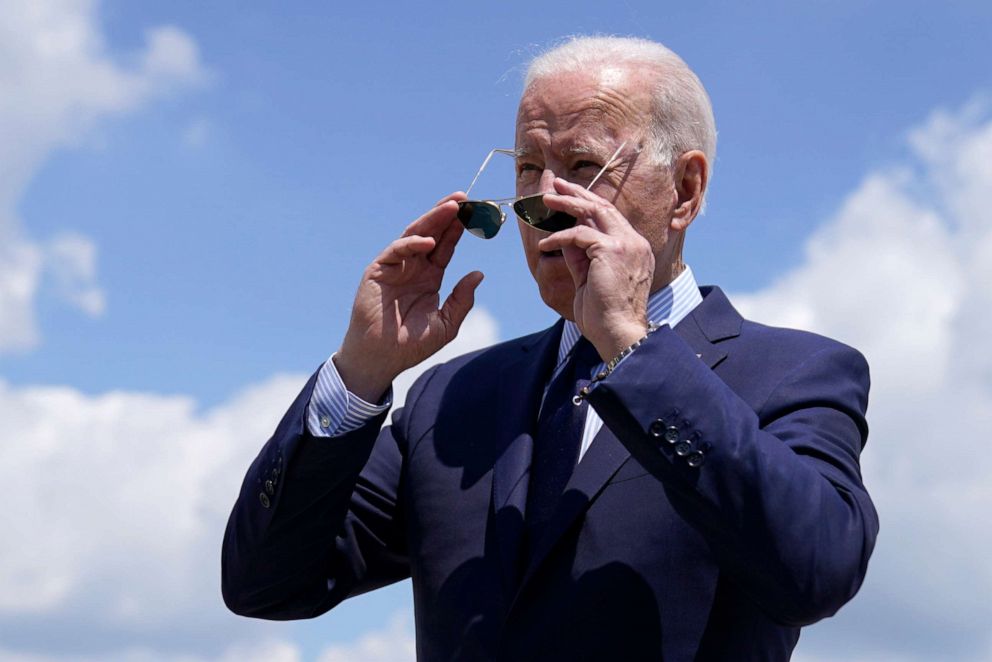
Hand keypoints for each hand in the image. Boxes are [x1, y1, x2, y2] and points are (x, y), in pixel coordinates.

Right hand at [335, 192, 483, 401]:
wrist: (382, 359)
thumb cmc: (411, 345)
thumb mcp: (446, 323)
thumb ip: (462, 300)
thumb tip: (478, 274)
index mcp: (429, 277)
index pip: (446, 246)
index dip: (459, 229)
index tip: (477, 214)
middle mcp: (413, 267)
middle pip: (432, 233)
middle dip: (447, 215)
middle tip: (465, 199)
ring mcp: (395, 267)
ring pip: (415, 235)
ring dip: (432, 219)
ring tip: (451, 207)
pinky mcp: (378, 271)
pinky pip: (396, 250)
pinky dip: (411, 244)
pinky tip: (428, 241)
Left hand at [537, 178, 653, 359]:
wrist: (618, 332)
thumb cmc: (605, 315)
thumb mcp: (590, 279)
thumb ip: (581, 257)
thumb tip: (565, 238)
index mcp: (634, 249)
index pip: (610, 218)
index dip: (588, 204)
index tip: (569, 198)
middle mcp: (634, 242)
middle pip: (604, 207)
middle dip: (578, 194)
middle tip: (556, 185)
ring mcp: (626, 244)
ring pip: (593, 212)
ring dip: (567, 204)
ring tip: (546, 200)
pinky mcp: (611, 250)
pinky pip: (579, 234)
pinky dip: (559, 237)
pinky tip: (545, 245)